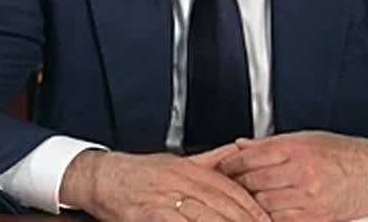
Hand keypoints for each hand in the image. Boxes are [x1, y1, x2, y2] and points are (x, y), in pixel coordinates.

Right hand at [60, 145, 270, 221]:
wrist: (99, 177)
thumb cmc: (136, 173)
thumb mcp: (177, 162)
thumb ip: (209, 161)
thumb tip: (239, 152)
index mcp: (191, 169)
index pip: (232, 190)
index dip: (254, 209)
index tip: (269, 220)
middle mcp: (181, 181)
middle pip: (224, 205)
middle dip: (247, 221)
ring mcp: (166, 198)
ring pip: (206, 216)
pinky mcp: (150, 213)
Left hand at [216, 131, 367, 221]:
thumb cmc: (344, 154)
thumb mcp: (307, 138)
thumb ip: (272, 144)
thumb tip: (241, 146)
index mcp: (297, 149)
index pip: (251, 157)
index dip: (231, 163)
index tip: (222, 167)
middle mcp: (301, 172)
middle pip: (253, 181)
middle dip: (237, 183)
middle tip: (227, 184)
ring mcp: (307, 197)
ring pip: (263, 203)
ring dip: (250, 202)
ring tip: (244, 198)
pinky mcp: (314, 218)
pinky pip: (280, 219)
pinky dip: (268, 216)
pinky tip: (263, 212)